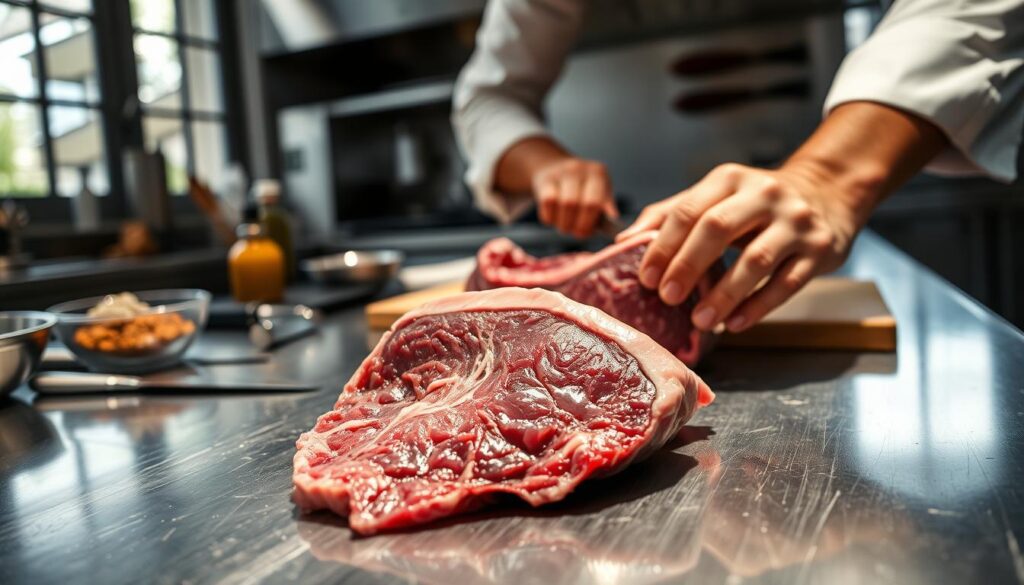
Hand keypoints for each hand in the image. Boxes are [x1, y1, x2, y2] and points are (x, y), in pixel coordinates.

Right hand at [532, 157, 617, 237]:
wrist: (550, 166)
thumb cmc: (578, 188)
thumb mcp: (596, 192)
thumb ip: (605, 208)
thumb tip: (616, 226)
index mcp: (598, 173)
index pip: (598, 201)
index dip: (592, 221)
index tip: (589, 232)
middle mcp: (581, 169)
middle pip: (584, 204)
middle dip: (581, 225)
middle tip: (577, 233)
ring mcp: (562, 172)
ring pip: (566, 204)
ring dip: (565, 224)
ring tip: (565, 227)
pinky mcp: (545, 179)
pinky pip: (548, 202)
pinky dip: (550, 217)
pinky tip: (553, 219)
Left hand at [617, 162, 860, 331]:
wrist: (826, 195)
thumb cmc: (755, 203)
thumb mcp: (715, 196)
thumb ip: (670, 214)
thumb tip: (623, 241)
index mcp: (730, 179)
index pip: (690, 210)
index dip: (664, 246)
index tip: (646, 278)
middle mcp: (765, 195)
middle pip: (718, 229)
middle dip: (688, 266)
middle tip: (667, 297)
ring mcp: (795, 222)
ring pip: (755, 261)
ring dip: (724, 294)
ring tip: (700, 321)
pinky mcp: (819, 250)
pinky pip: (786, 284)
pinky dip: (757, 307)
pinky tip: (734, 324)